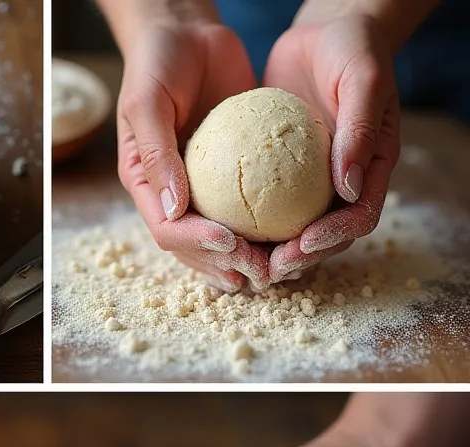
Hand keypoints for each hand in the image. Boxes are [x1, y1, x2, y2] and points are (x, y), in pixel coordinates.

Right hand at [117, 21, 270, 292]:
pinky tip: (287, 240)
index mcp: (146, 184)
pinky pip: (244, 213)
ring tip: (273, 271)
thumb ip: (157, 154)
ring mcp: (200, 190)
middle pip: (194, 248)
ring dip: (244, 260)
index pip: (168, 230)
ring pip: (219, 241)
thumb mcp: (148, 102)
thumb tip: (174, 209)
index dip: (197, 243)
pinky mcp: (229, 177)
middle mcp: (171, 195)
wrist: (187, 31)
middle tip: (261, 269)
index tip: (231, 242)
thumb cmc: (158, 60)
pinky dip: (262, 231)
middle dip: (226, 264)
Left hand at [262, 15, 399, 281]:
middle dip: (297, 259)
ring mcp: (313, 185)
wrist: (325, 32)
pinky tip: (219, 231)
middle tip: (263, 268)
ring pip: (294, 232)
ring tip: (239, 262)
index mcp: (373, 170)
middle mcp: (345, 186)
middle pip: (325, 239)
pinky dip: (247, 224)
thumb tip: (350, 189)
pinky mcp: (283, 178)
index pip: (359, 219)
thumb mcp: (362, 80)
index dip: (332, 238)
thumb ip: (359, 131)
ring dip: (270, 252)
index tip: (301, 246)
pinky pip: (266, 207)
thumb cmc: (353, 48)